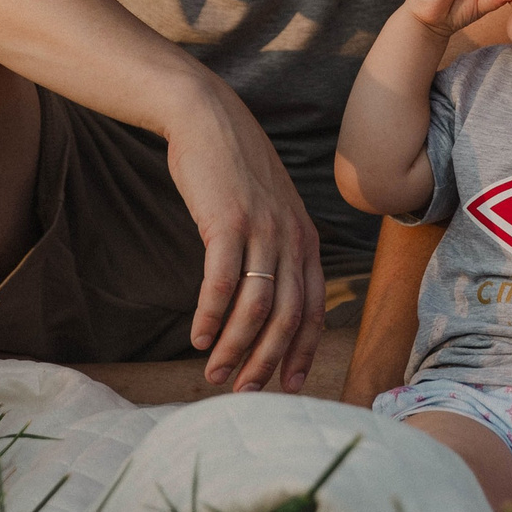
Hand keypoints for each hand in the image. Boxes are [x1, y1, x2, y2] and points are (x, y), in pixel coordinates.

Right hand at [163, 80, 327, 392]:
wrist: (209, 119)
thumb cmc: (235, 171)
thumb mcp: (271, 210)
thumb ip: (277, 250)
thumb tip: (267, 300)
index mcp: (307, 240)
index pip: (312, 310)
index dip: (300, 353)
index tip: (287, 387)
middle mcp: (292, 238)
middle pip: (287, 317)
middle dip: (266, 362)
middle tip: (244, 392)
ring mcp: (262, 230)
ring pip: (256, 307)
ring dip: (235, 348)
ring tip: (214, 374)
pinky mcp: (227, 222)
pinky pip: (221, 283)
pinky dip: (211, 317)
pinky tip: (199, 337)